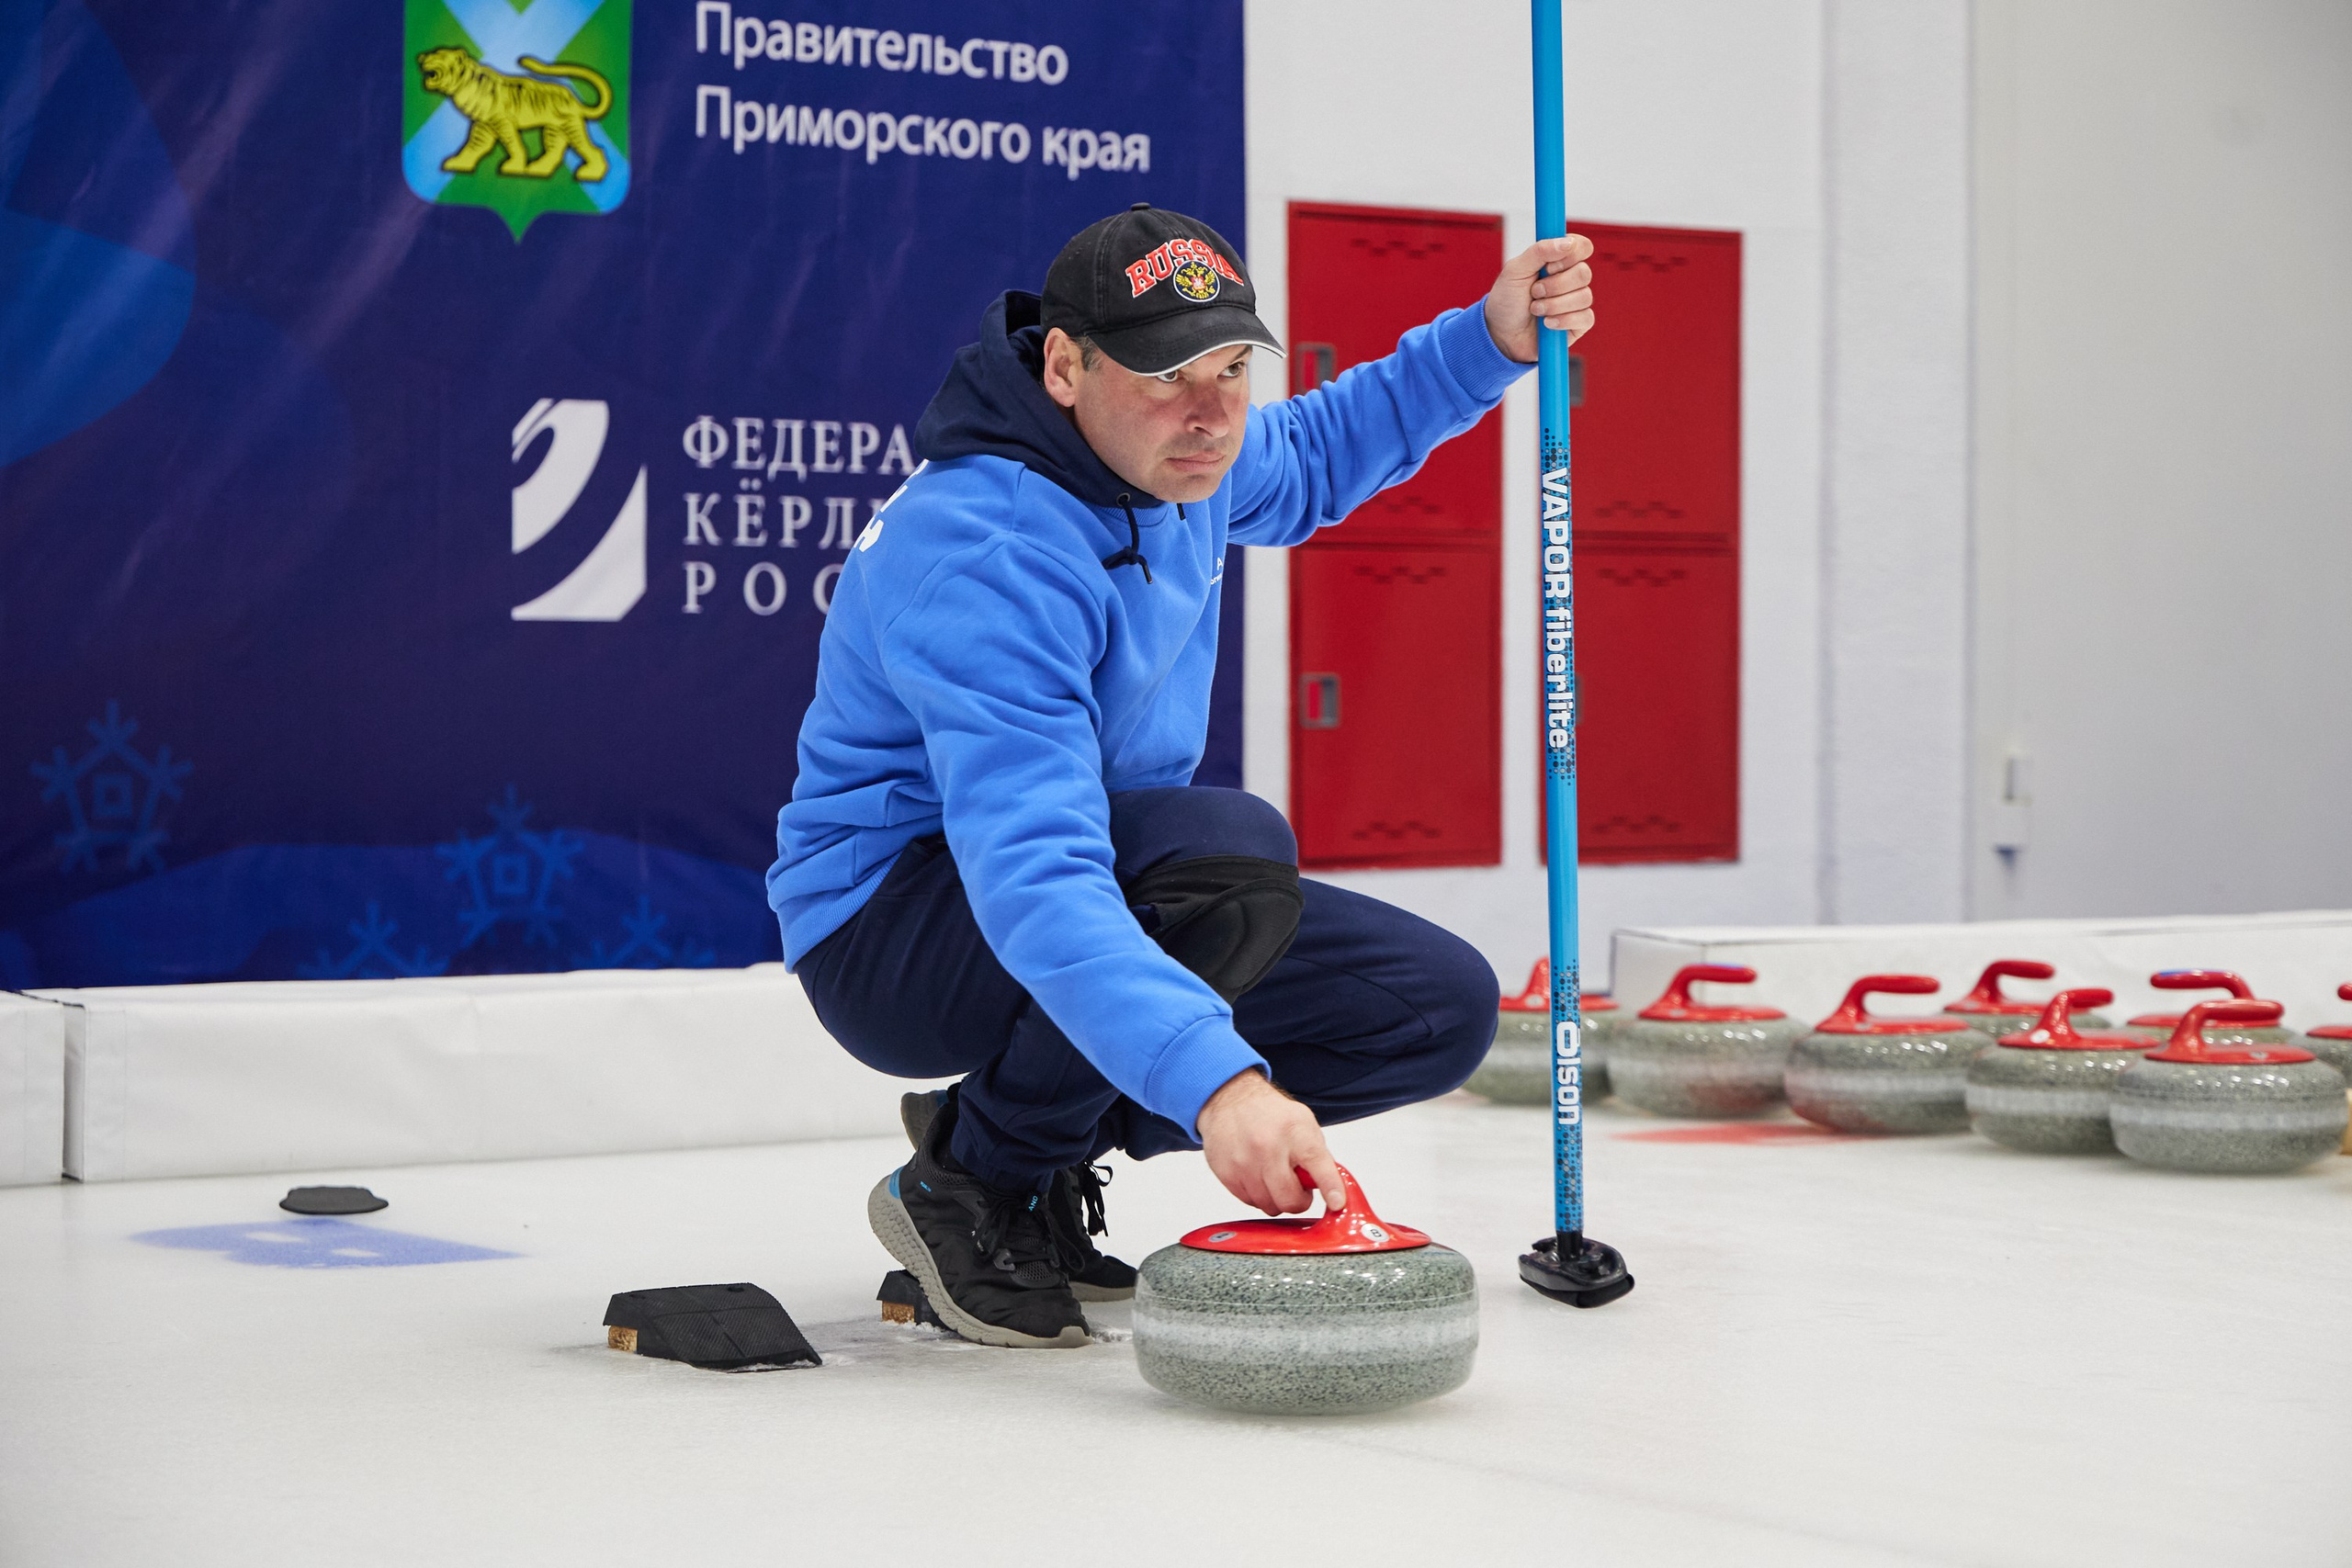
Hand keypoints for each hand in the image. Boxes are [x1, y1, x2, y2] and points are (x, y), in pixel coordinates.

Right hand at [1196, 1069, 1344, 1215]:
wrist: (1231, 1100)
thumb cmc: (1270, 1114)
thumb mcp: (1304, 1124)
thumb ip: (1319, 1157)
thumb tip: (1332, 1189)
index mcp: (1294, 1131)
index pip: (1317, 1165)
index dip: (1330, 1188)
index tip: (1337, 1202)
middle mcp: (1268, 1146)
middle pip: (1290, 1199)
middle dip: (1299, 1200)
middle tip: (1297, 1188)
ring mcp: (1244, 1162)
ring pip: (1269, 1205)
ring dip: (1276, 1198)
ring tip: (1274, 1176)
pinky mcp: (1227, 1173)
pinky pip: (1249, 1202)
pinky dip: (1257, 1195)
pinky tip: (1257, 1175)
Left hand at [1483, 234, 1594, 363]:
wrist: (1500, 334)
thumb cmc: (1507, 300)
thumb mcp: (1515, 270)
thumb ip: (1539, 251)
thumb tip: (1568, 242)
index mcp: (1558, 260)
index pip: (1582, 247)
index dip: (1571, 254)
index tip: (1549, 265)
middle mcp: (1570, 279)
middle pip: (1584, 273)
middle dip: (1555, 285)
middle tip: (1534, 292)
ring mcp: (1576, 301)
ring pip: (1584, 297)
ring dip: (1554, 305)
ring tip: (1535, 310)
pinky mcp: (1578, 324)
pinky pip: (1585, 318)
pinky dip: (1563, 320)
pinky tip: (1547, 324)